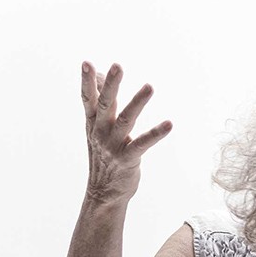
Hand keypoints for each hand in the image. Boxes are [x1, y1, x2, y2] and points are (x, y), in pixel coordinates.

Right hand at [80, 62, 172, 203]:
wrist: (103, 192)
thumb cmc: (103, 154)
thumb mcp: (97, 127)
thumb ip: (99, 101)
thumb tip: (99, 75)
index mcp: (93, 123)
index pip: (88, 99)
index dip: (87, 81)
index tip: (86, 63)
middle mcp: (100, 132)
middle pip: (106, 104)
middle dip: (111, 85)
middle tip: (117, 66)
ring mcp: (113, 145)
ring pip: (126, 120)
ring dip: (137, 102)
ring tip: (149, 87)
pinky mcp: (128, 158)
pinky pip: (143, 143)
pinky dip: (156, 133)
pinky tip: (169, 124)